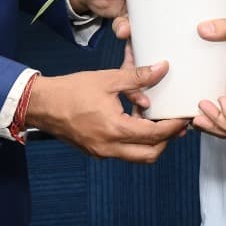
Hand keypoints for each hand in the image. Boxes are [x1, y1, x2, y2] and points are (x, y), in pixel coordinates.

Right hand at [26, 61, 186, 161]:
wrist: (41, 104)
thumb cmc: (71, 90)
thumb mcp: (108, 79)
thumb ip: (138, 77)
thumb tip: (162, 68)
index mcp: (115, 130)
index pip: (155, 135)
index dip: (174, 125)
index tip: (185, 115)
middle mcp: (109, 147)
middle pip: (150, 155)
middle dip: (167, 141)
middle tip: (175, 123)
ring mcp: (101, 152)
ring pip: (137, 156)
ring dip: (151, 143)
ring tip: (158, 121)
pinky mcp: (95, 151)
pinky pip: (123, 152)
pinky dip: (135, 141)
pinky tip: (136, 121)